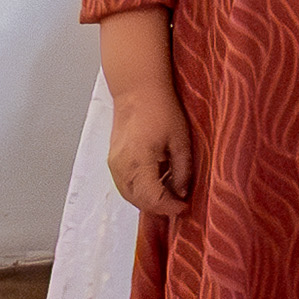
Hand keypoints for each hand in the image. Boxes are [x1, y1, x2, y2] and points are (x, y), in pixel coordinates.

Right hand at [109, 85, 197, 214]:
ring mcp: (114, 164)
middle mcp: (122, 167)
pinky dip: (139, 192)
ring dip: (148, 202)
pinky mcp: (112, 161)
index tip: (185, 206)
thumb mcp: (180, 140)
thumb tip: (182, 193)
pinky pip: (124, 186)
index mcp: (139, 161)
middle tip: (179, 204)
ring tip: (169, 196)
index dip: (170, 208)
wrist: (137, 90)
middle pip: (138, 202)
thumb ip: (182, 171)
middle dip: (160, 208)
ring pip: (129, 196)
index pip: (152, 199)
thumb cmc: (161, 109)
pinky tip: (155, 185)